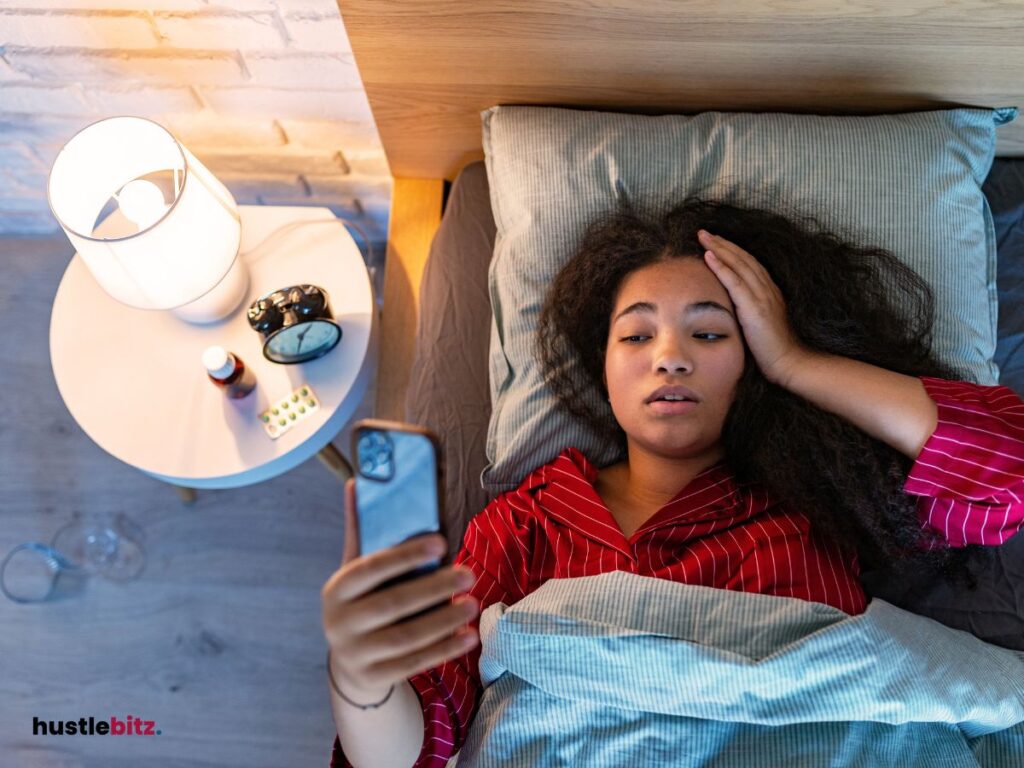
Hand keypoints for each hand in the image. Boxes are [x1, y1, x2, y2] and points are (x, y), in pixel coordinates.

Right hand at [320, 479, 479, 699]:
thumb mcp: (356, 570)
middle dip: (434, 588)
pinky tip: (469, 636)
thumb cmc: (362, 602)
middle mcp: (339, 623)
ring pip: (406, 638)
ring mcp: (355, 654)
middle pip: (392, 604)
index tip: (441, 541)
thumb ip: (362, 531)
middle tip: (469, 574)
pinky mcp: (375, 678)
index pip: (370, 568)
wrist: (350, 663)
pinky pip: (414, 664)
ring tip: (472, 603)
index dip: (406, 554)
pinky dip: (444, 649)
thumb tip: (357, 481)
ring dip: (444, 620)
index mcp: (336, 589)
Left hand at [697, 229, 810, 386]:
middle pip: (743, 259)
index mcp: (769, 293)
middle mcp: (767, 289)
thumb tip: (730, 311)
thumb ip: (747, 313)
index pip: (749, 265)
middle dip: (723, 244)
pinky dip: (721, 267)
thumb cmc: (772, 351)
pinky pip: (735, 282)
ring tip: (703, 237)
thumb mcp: (759, 325)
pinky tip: (708, 256)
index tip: (716, 242)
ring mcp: (762, 297)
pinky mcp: (755, 307)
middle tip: (704, 232)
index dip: (732, 251)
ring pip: (739, 265)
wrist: (789, 363)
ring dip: (719, 248)